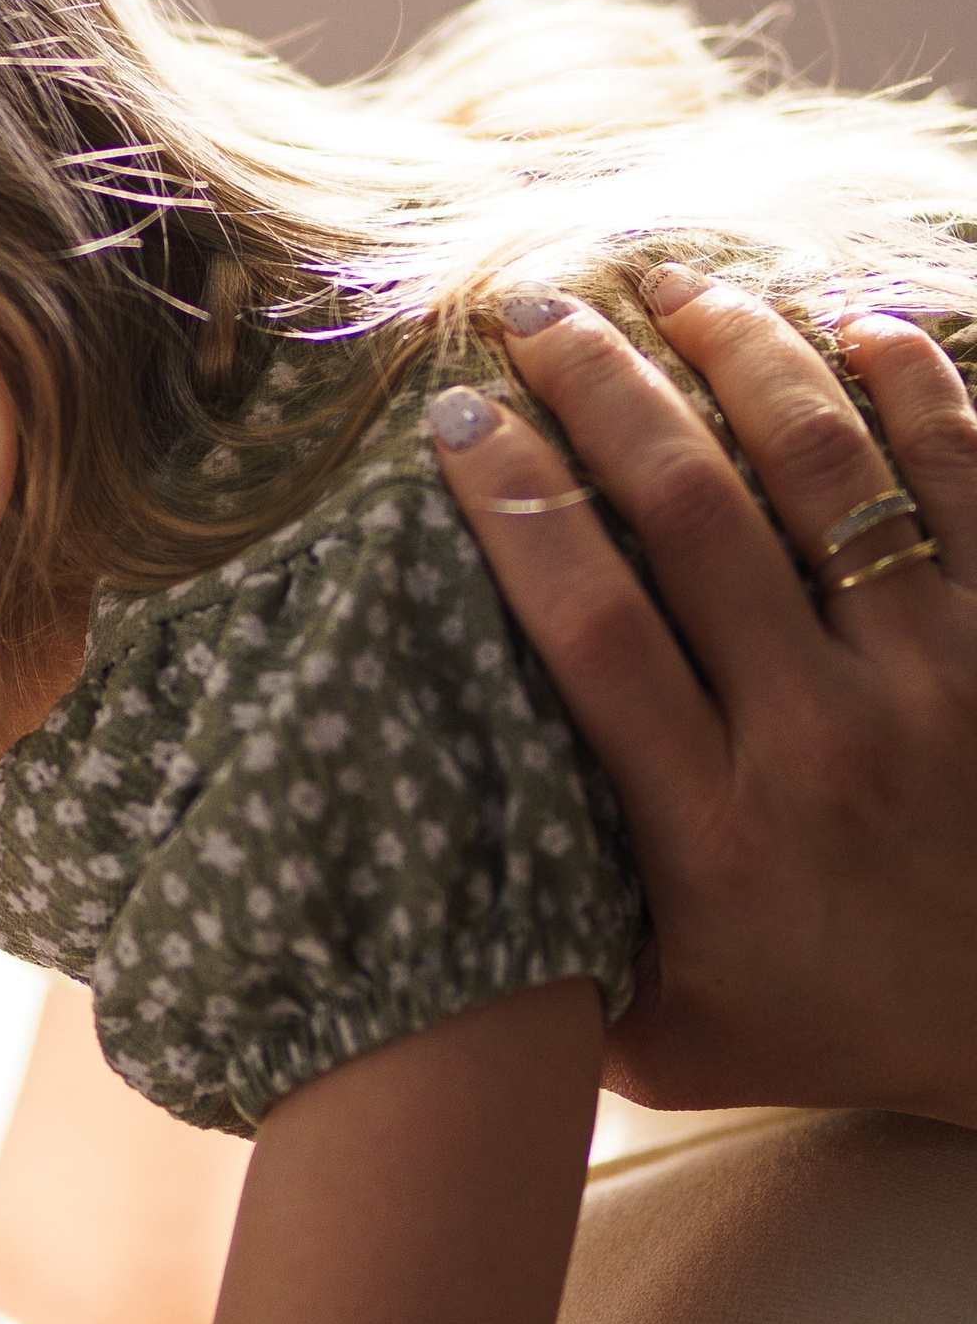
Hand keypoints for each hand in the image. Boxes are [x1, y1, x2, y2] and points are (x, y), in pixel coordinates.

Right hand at [430, 277, 976, 1124]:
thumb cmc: (835, 1031)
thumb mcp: (667, 1038)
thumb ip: (547, 965)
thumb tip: (403, 883)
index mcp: (714, 828)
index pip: (594, 628)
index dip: (517, 506)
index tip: (454, 422)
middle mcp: (821, 737)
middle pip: (695, 516)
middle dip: (605, 390)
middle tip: (539, 311)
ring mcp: (934, 680)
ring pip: (829, 472)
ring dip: (746, 355)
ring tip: (676, 285)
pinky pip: (968, 482)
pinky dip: (916, 388)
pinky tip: (856, 323)